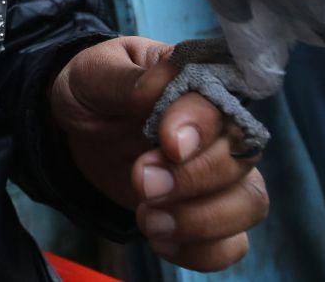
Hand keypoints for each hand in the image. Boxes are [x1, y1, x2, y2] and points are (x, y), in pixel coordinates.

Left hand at [49, 37, 268, 271]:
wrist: (75, 131)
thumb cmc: (92, 90)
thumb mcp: (93, 74)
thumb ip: (128, 81)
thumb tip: (164, 83)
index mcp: (196, 85)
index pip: (222, 104)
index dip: (201, 127)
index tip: (167, 144)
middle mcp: (220, 128)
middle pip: (242, 158)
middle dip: (192, 179)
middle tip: (142, 181)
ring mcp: (218, 174)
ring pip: (250, 204)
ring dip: (200, 220)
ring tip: (147, 217)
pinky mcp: (207, 213)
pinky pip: (233, 244)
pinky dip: (199, 251)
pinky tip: (159, 238)